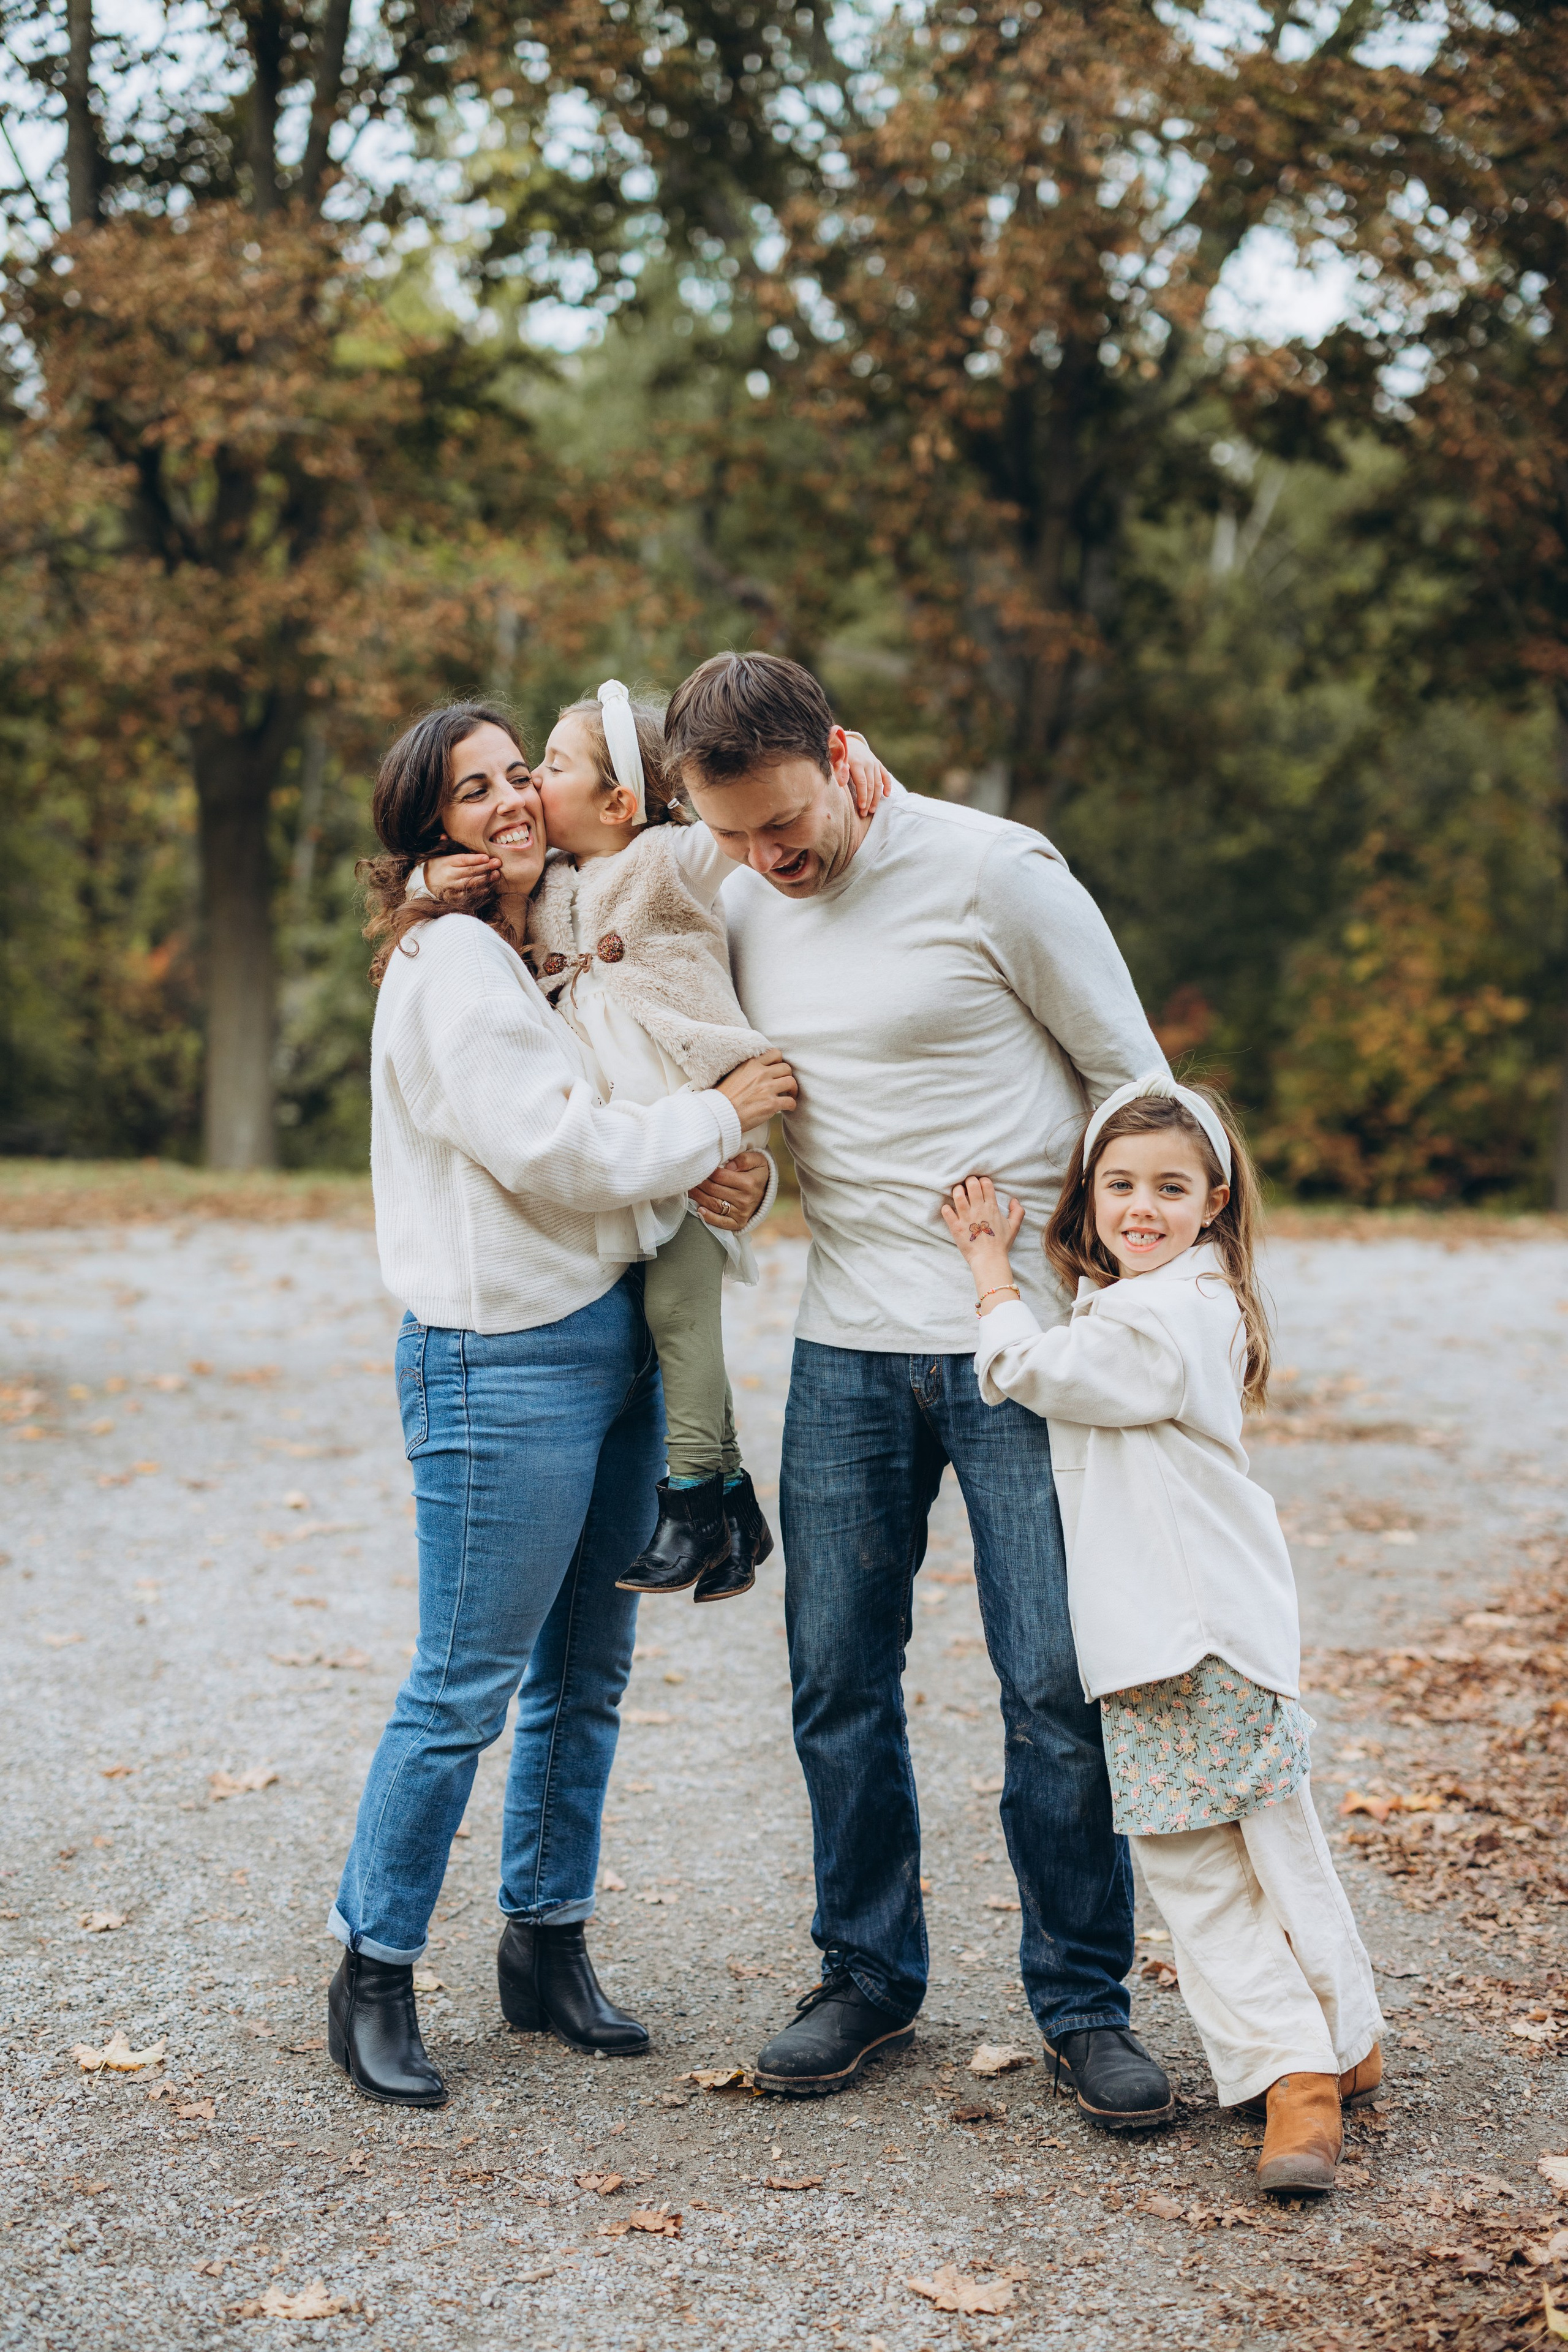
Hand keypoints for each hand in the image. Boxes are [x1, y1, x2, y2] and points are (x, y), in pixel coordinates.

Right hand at [427, 850, 500, 895]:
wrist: (424, 883)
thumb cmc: (436, 866)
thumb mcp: (438, 854)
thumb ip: (444, 845)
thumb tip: (444, 835)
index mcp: (447, 862)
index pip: (463, 860)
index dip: (476, 859)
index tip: (487, 857)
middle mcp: (449, 875)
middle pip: (470, 871)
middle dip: (485, 867)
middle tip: (497, 863)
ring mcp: (451, 887)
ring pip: (471, 883)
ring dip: (485, 879)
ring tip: (496, 874)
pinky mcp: (453, 897)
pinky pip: (467, 894)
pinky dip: (478, 892)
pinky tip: (487, 888)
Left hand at [692, 1149, 769, 1232]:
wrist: (766, 1191)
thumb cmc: (757, 1172)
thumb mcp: (757, 1160)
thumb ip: (744, 1159)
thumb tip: (728, 1166)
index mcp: (749, 1183)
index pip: (720, 1176)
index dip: (707, 1171)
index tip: (699, 1167)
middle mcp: (745, 1199)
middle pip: (714, 1190)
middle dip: (699, 1183)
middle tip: (690, 1177)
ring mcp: (742, 1213)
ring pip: (714, 1204)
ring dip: (698, 1197)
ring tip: (690, 1189)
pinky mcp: (738, 1223)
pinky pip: (721, 1222)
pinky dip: (708, 1217)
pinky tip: (699, 1210)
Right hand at [716, 1049, 797, 1129]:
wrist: (720, 1114)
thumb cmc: (723, 1097)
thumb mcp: (733, 1074)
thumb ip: (747, 1069)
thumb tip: (757, 1070)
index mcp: (751, 1064)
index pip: (774, 1053)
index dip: (779, 1062)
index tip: (777, 1070)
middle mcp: (761, 1073)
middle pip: (786, 1068)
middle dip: (787, 1076)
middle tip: (785, 1084)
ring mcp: (767, 1088)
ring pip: (791, 1082)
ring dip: (793, 1089)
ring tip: (790, 1094)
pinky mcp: (771, 1104)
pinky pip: (790, 1101)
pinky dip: (792, 1105)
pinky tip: (789, 1107)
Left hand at [842, 730, 896, 818]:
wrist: (850, 742)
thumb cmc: (840, 755)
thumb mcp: (836, 761)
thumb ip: (838, 770)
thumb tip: (840, 783)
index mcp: (856, 762)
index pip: (862, 783)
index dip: (862, 796)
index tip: (861, 808)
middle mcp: (868, 763)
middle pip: (871, 785)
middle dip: (869, 801)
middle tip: (865, 813)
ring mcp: (875, 763)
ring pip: (878, 783)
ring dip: (876, 798)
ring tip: (872, 810)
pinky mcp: (879, 764)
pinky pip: (886, 776)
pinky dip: (888, 785)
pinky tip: (887, 796)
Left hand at [939, 1175, 1024, 1291]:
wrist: (989, 1260)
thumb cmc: (1001, 1244)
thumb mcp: (1014, 1227)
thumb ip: (1018, 1212)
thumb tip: (1014, 1200)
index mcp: (991, 1207)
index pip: (986, 1184)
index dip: (982, 1180)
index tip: (980, 1184)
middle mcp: (978, 1209)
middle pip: (972, 1185)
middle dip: (969, 1181)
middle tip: (967, 1185)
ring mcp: (966, 1218)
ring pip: (958, 1195)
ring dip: (957, 1190)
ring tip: (958, 1192)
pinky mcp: (956, 1227)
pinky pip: (947, 1212)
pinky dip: (946, 1208)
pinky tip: (948, 1209)